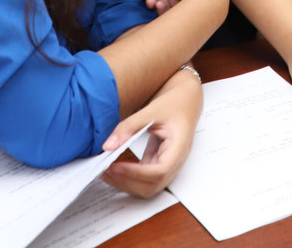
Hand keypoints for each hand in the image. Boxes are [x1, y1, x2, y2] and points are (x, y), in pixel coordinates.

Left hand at [101, 70, 200, 197]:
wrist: (185, 103)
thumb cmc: (174, 105)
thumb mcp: (151, 110)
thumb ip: (129, 127)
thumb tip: (108, 146)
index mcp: (179, 147)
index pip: (160, 170)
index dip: (137, 173)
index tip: (116, 166)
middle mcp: (176, 162)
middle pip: (153, 185)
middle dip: (127, 182)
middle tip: (105, 170)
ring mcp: (168, 166)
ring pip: (147, 187)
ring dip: (126, 184)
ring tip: (105, 172)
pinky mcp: (159, 165)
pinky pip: (144, 180)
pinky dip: (128, 178)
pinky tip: (114, 169)